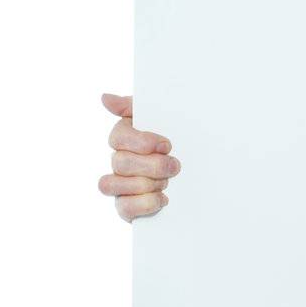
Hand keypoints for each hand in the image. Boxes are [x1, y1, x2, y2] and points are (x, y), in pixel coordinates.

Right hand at [97, 93, 179, 220]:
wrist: (199, 178)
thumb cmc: (175, 145)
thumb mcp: (162, 120)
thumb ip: (134, 107)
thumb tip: (106, 99)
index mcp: (125, 139)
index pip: (118, 137)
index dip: (142, 142)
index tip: (167, 145)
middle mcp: (118, 162)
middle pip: (120, 162)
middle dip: (152, 166)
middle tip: (175, 166)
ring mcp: (119, 186)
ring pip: (112, 184)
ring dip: (146, 184)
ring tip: (167, 182)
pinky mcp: (126, 208)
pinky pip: (123, 207)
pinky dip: (145, 203)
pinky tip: (163, 198)